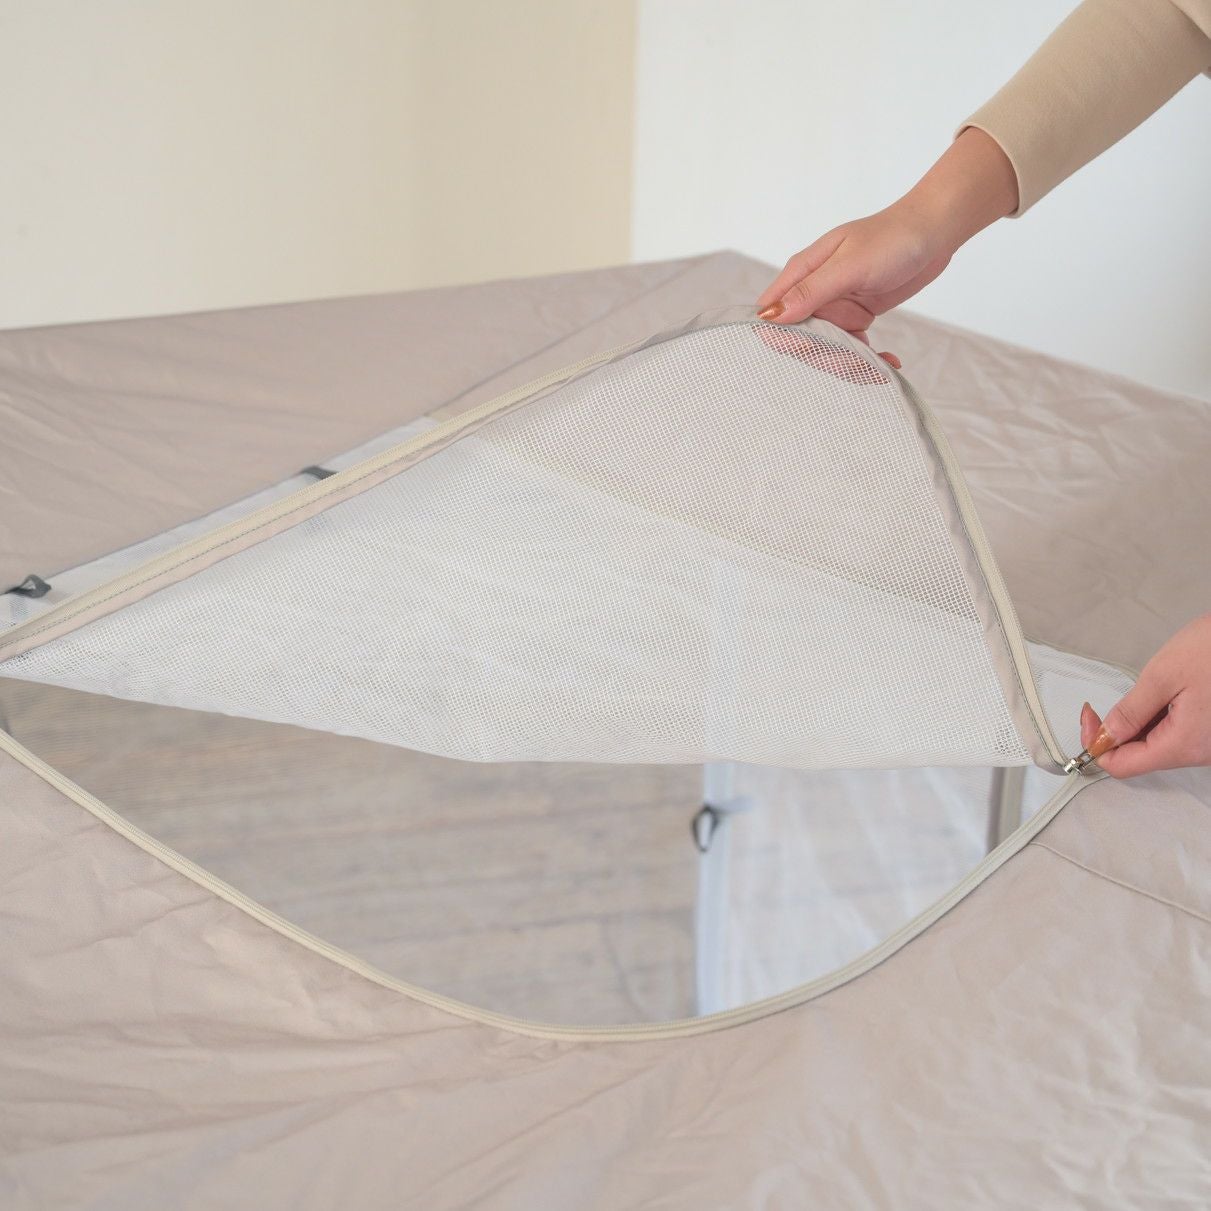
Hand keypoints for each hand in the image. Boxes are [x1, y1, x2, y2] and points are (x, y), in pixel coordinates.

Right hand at [754, 209, 950, 367]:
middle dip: (826, 356)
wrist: (934, 231)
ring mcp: (835, 306)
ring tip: (880, 366)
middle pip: (800, 339)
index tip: (813, 350)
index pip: (772, 314)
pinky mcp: (855, 315)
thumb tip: (771, 316)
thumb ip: (811, 291)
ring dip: (851, 362)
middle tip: (857, 362)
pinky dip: (868, 358)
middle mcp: (813, 292)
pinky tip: (888, 361)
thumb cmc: (892, 238)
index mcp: (802, 273)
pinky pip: (852, 346)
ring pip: (827, 348)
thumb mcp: (850, 265)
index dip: (784, 338)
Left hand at [1081, 614, 1210, 777]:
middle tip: (1102, 704)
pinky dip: (1157, 719)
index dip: (1096, 745)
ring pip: (1157, 745)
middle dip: (1115, 734)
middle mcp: (1199, 753)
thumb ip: (1131, 711)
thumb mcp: (1164, 676)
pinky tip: (1161, 694)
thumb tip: (1105, 737)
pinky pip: (1175, 734)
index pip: (1123, 766)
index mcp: (1184, 745)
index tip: (1089, 716)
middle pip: (1139, 757)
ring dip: (1137, 724)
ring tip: (1144, 691)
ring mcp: (1208, 744)